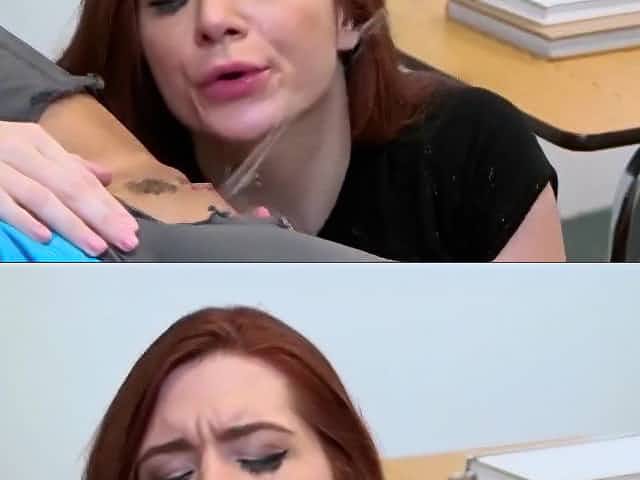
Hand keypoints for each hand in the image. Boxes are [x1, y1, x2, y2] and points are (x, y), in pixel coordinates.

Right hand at [0, 121, 138, 255]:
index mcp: (39, 142)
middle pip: (70, 187)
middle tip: (125, 240)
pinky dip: (24, 219)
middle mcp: (21, 151)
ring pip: (42, 197)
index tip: (131, 227)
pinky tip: (45, 237)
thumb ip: (67, 164)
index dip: (108, 204)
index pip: (82, 178)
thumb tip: (106, 176)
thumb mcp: (29, 148)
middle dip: (101, 216)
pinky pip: (4, 203)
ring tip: (95, 245)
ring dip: (71, 223)